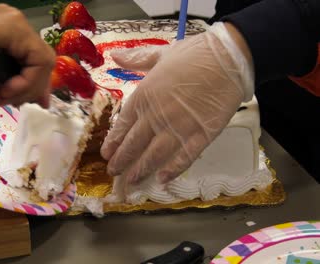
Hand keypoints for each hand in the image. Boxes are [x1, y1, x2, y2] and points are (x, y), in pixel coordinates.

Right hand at [0, 4, 55, 106]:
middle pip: (41, 59)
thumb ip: (10, 83)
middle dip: (36, 87)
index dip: (37, 83)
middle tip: (21, 104)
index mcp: (6, 29)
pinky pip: (36, 59)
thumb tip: (32, 98)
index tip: (29, 103)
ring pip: (42, 60)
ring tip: (4, 97)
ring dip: (28, 86)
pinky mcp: (13, 26)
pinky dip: (26, 81)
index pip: (35, 58)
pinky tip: (5, 90)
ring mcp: (14, 20)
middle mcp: (13, 20)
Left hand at [100, 22, 253, 183]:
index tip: (106, 153)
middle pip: (134, 144)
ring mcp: (178, 128)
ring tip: (132, 181)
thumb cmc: (194, 54)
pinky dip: (172, 170)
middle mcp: (156, 116)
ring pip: (154, 155)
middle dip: (122, 160)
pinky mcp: (201, 136)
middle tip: (113, 172)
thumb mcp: (160, 53)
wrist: (229, 59)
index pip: (123, 125)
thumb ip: (136, 60)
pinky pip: (183, 158)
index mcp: (144, 96)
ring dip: (141, 170)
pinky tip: (162, 180)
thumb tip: (114, 56)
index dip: (114, 141)